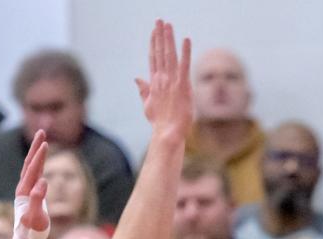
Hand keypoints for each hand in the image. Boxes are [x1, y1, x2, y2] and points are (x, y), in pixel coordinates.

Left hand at [14, 129, 48, 233]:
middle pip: (29, 162)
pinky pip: (33, 174)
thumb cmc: (32, 231)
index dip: (39, 156)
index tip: (45, 142)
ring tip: (42, 141)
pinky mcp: (31, 195)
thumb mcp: (36, 216)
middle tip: (42, 131)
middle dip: (36, 147)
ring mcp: (27, 191)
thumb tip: (42, 182)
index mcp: (25, 191)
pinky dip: (36, 164)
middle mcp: (24, 188)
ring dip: (36, 153)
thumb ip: (37, 199)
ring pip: (30, 167)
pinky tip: (39, 162)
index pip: (33, 169)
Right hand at [135, 19, 191, 138]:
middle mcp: (162, 80)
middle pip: (159, 53)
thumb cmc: (160, 123)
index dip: (154, 44)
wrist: (166, 135)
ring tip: (167, 24)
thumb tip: (136, 78)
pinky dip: (185, 52)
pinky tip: (186, 40)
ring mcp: (171, 82)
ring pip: (169, 56)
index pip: (154, 59)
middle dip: (160, 36)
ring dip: (168, 39)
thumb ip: (143, 90)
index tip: (154, 31)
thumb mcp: (149, 105)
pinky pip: (184, 66)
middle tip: (160, 20)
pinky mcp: (182, 87)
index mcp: (155, 83)